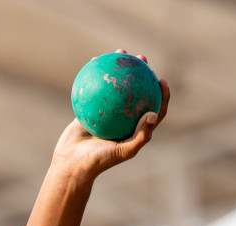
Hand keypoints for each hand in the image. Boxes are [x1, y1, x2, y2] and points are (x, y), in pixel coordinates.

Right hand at [51, 51, 169, 180]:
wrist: (72, 163)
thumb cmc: (99, 161)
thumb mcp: (122, 151)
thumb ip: (141, 135)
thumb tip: (154, 114)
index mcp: (137, 130)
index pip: (155, 109)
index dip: (162, 94)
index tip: (161, 79)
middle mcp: (125, 120)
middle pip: (138, 92)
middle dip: (143, 73)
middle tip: (142, 58)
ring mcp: (109, 113)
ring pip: (117, 87)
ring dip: (120, 68)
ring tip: (119, 53)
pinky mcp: (92, 109)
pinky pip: (96, 88)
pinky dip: (96, 74)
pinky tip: (94, 61)